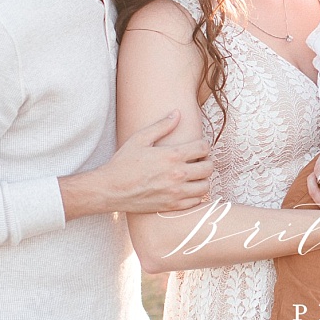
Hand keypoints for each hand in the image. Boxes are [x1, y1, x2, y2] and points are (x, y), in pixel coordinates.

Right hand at [61, 111, 212, 219]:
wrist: (110, 190)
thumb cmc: (123, 163)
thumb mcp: (140, 139)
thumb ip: (161, 126)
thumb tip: (177, 113)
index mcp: (172, 155)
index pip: (203, 148)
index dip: (204, 146)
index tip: (198, 147)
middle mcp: (177, 174)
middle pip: (208, 168)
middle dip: (206, 162)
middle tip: (198, 161)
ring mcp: (175, 192)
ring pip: (205, 186)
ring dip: (202, 179)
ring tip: (193, 176)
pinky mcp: (172, 206)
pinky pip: (196, 201)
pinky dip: (195, 195)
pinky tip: (186, 189)